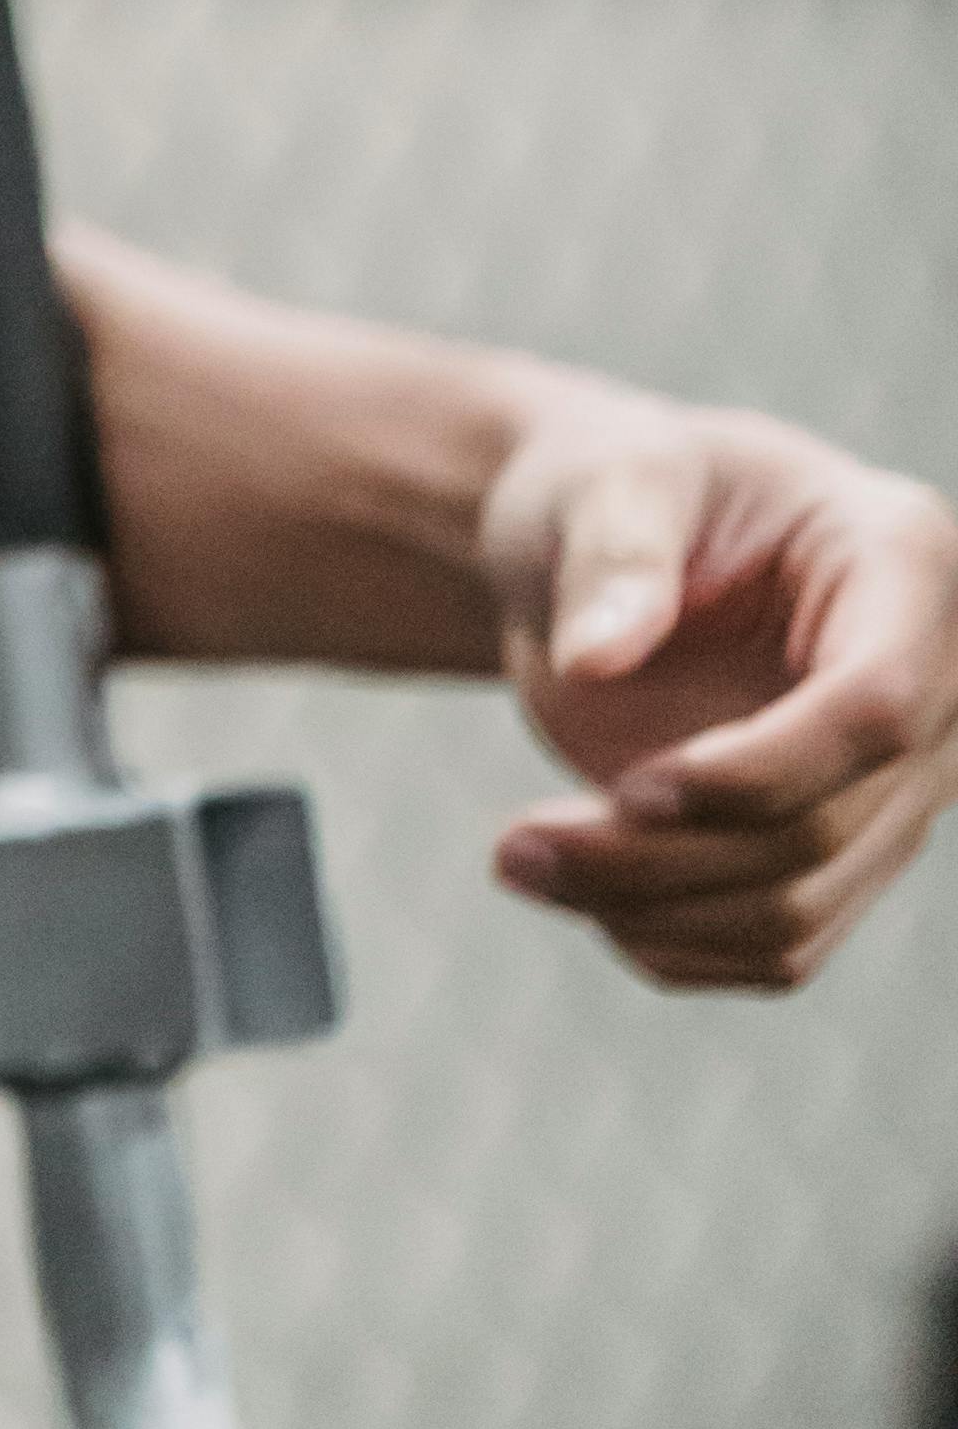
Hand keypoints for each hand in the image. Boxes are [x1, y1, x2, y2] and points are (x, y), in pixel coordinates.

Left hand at [482, 384, 957, 989]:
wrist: (601, 547)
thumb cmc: (613, 489)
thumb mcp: (605, 481)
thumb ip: (610, 557)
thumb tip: (595, 661)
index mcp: (904, 562)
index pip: (876, 705)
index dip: (761, 769)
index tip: (632, 789)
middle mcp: (933, 687)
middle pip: (824, 828)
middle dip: (660, 856)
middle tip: (513, 845)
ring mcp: (894, 784)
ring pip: (798, 910)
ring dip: (648, 912)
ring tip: (517, 861)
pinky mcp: (839, 852)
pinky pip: (775, 946)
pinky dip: (671, 942)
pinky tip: (579, 892)